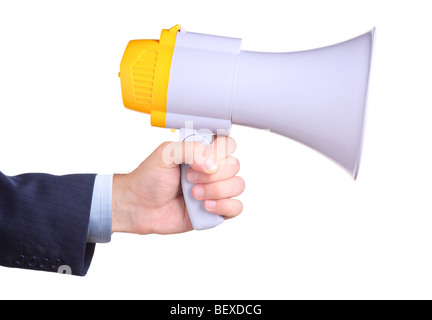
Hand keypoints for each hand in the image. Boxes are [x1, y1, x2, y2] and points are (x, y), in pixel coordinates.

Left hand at [111, 136, 244, 234]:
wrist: (139, 206)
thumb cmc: (150, 178)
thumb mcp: (166, 153)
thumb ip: (190, 150)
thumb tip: (213, 165)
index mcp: (203, 152)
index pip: (229, 144)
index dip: (219, 153)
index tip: (200, 160)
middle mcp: (213, 170)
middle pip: (235, 166)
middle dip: (212, 175)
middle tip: (188, 179)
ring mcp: (216, 190)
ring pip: (238, 186)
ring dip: (216, 191)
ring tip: (194, 194)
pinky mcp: (216, 210)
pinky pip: (237, 208)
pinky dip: (224, 206)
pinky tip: (205, 206)